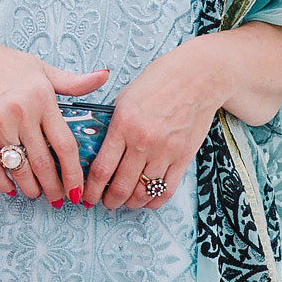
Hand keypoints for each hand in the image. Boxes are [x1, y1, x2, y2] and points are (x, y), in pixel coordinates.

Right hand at [0, 29, 108, 203]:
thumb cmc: (2, 63)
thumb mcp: (40, 68)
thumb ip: (72, 81)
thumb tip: (105, 76)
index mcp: (42, 97)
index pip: (65, 144)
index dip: (73, 172)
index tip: (78, 189)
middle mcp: (21, 111)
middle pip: (43, 162)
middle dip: (54, 187)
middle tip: (59, 199)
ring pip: (19, 167)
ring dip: (30, 187)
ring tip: (36, 194)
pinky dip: (2, 181)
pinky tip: (10, 189)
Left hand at [85, 34, 233, 209]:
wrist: (198, 77)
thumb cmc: (159, 82)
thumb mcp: (125, 98)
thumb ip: (112, 124)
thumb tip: (98, 148)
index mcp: (122, 125)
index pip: (101, 169)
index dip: (90, 188)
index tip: (84, 194)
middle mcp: (142, 142)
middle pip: (120, 186)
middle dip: (107, 200)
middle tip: (101, 202)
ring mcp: (165, 152)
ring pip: (143, 193)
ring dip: (129, 203)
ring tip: (122, 202)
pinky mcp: (184, 158)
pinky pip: (167, 190)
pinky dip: (153, 201)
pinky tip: (145, 201)